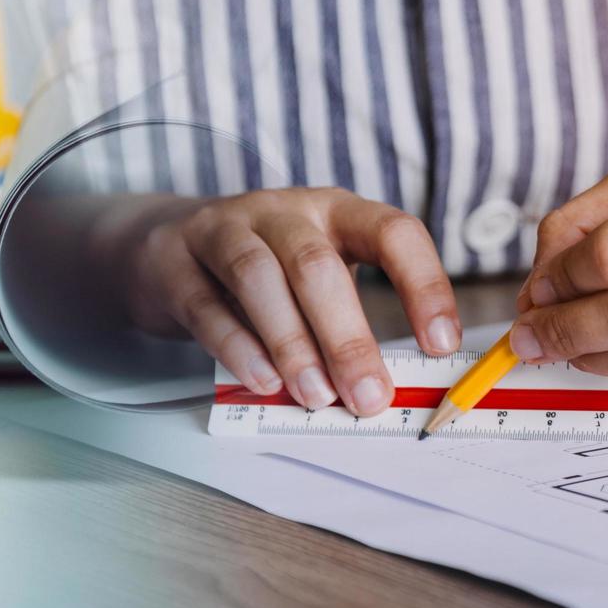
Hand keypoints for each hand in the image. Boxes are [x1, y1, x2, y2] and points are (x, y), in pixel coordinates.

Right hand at [124, 189, 459, 414]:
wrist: (166, 250)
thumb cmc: (262, 273)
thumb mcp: (315, 281)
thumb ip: (347, 324)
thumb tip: (383, 389)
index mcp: (335, 211)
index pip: (393, 232)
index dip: (424, 285)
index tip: (441, 343)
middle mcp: (283, 211)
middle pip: (317, 264)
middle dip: (347, 336)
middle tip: (368, 395)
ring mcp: (223, 229)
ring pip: (259, 277)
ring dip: (292, 343)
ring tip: (315, 396)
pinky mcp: (175, 260)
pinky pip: (207, 304)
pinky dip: (237, 348)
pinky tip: (263, 381)